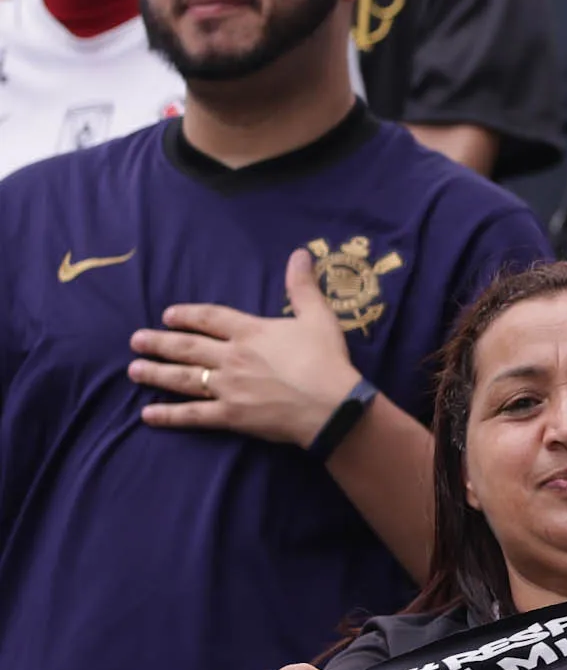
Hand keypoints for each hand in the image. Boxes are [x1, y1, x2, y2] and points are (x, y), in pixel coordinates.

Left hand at [130, 251, 362, 445]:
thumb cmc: (326, 358)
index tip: (167, 314)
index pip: (211, 319)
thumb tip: (299, 253)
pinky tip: (147, 414)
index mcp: (251, 332)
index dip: (188, 315)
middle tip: (136, 341)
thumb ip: (303, 287)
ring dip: (156, 373)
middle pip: (188, 347)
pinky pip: (193, 415)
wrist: (329, 404)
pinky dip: (169, 415)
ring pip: (183, 378)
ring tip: (134, 370)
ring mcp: (227, 388)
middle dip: (160, 343)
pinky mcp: (230, 416)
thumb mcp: (318, 316)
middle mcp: (231, 357)